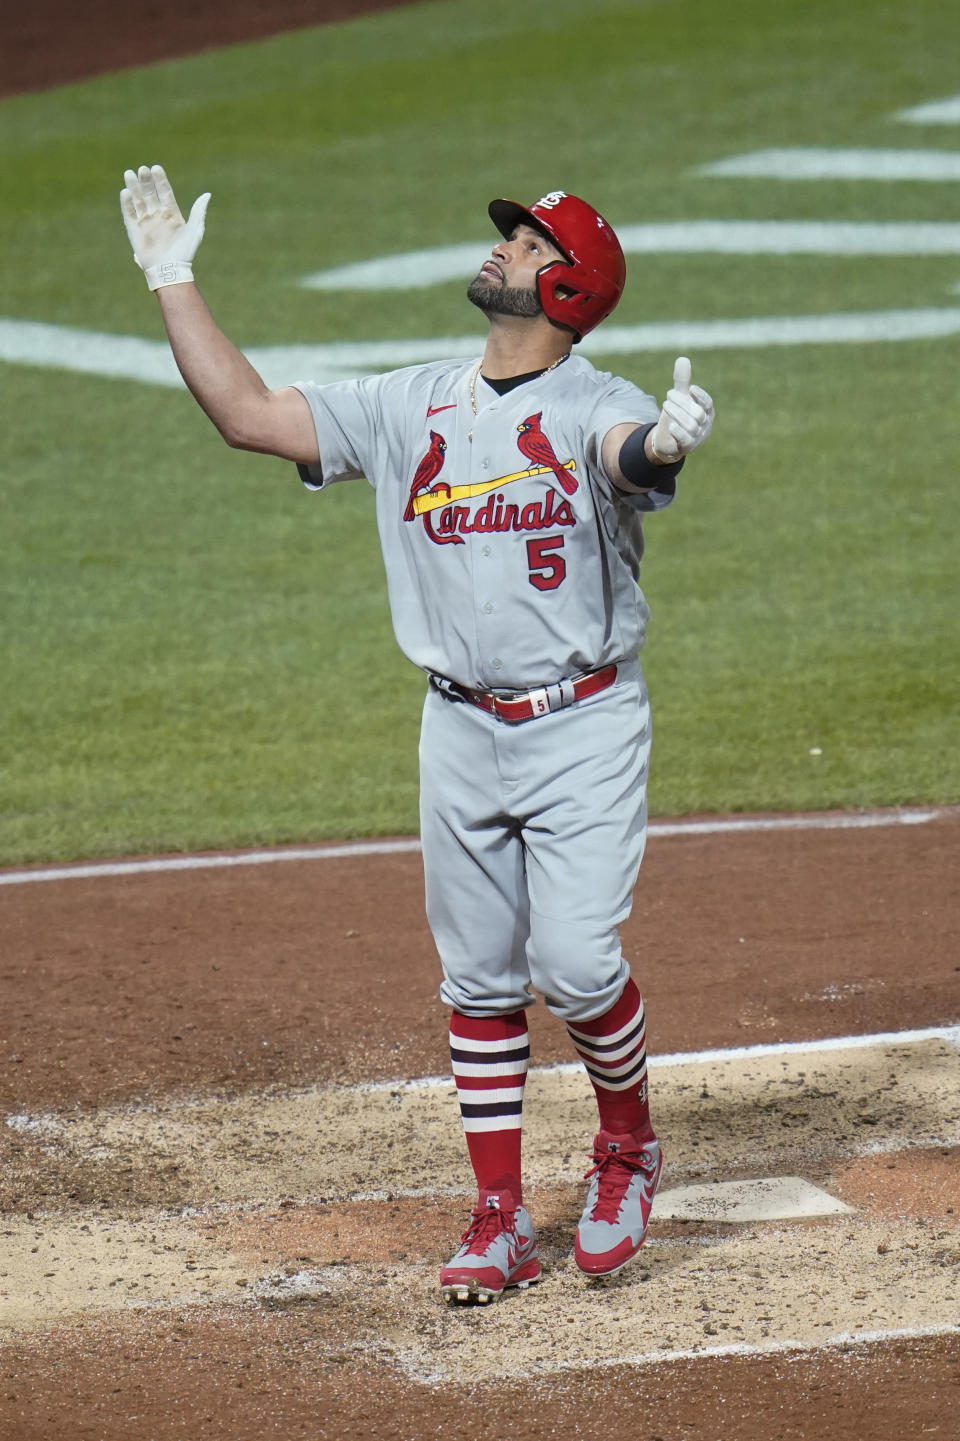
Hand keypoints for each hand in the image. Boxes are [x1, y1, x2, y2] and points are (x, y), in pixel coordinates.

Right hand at [120, 164, 210, 290]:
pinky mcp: (134, 230)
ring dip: (134, 187)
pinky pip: (128, 213)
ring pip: (138, 200)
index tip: (156, 168)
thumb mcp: (195, 230)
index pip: (165, 192)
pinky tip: (126, 191)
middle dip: (146, 181)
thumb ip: (198, 211)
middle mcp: (158, 215)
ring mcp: (145, 222)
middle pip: (150, 193)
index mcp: (172, 214)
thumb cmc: (184, 252)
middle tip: (143, 169)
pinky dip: (126, 202)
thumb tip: (207, 194)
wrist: (169, 270)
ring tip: (130, 173)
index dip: (160, 180)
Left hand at [649, 356, 714, 461]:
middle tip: (669, 393)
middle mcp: (704, 426)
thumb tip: (682, 359)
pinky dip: (679, 433)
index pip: (708, 404)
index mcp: (707, 412)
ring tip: (665, 404)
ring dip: (677, 413)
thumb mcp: (680, 398)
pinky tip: (671, 425)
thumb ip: (682, 382)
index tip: (690, 388)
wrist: (668, 441)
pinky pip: (686, 441)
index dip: (700, 396)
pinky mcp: (686, 447)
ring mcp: (697, 438)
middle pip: (697, 413)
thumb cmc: (678, 416)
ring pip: (691, 425)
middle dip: (682, 402)